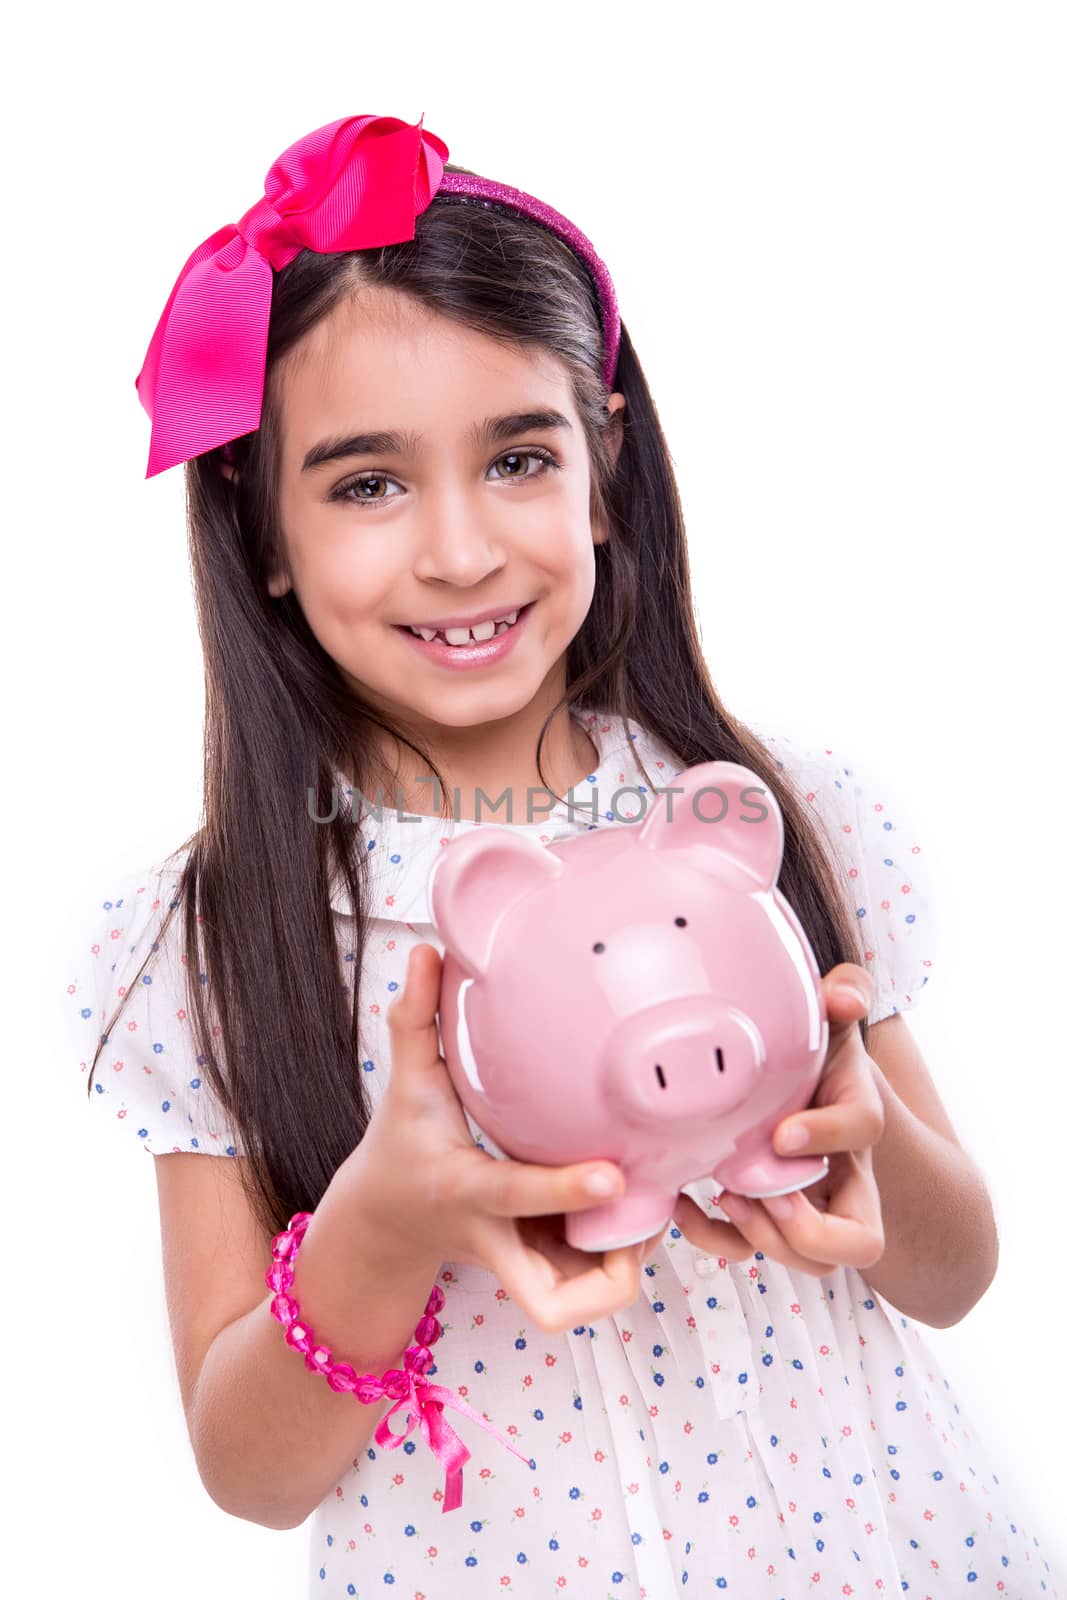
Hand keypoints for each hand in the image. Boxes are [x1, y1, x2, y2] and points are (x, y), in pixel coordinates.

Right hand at [348, 942, 657, 1334]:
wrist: (385, 1221)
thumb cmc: (401, 1144)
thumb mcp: (404, 1081)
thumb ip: (416, 1016)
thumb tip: (427, 950)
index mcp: (464, 1189)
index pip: (515, 1195)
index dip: (565, 1188)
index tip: (616, 1173)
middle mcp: (494, 1239)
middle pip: (551, 1299)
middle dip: (606, 1276)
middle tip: (645, 1218)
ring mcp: (518, 1265)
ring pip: (578, 1301)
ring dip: (621, 1267)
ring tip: (646, 1205)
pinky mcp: (537, 1271)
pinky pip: (586, 1285)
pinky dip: (616, 1259)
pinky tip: (628, 1209)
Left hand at [672, 964, 886, 1278]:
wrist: (807, 1087)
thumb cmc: (816, 1051)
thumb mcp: (831, 1018)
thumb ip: (843, 993)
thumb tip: (843, 993)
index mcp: (856, 1112)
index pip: (866, 1129)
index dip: (827, 1135)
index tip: (782, 1133)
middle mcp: (844, 1172)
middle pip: (861, 1240)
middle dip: (812, 1232)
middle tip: (764, 1196)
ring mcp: (811, 1205)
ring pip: (813, 1262)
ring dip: (765, 1240)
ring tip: (725, 1195)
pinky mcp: (770, 1218)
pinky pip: (753, 1254)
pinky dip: (716, 1240)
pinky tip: (683, 1204)